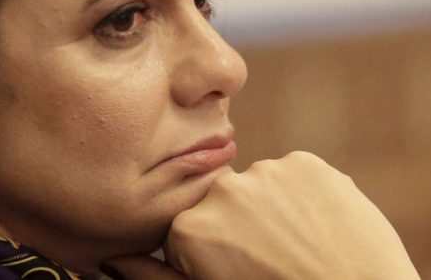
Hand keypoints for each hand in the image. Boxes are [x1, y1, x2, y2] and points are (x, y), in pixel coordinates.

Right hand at [164, 151, 418, 279]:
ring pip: (261, 186)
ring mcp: (268, 172)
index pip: (190, 225)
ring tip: (301, 248)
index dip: (216, 250)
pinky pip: (296, 175)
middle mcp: (222, 191)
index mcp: (189, 228)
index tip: (239, 270)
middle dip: (241, 226)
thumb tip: (110, 259)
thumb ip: (154, 276)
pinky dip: (305, 196)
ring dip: (274, 208)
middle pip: (223, 201)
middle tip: (273, 261)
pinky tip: (321, 230)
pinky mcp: (309, 163)